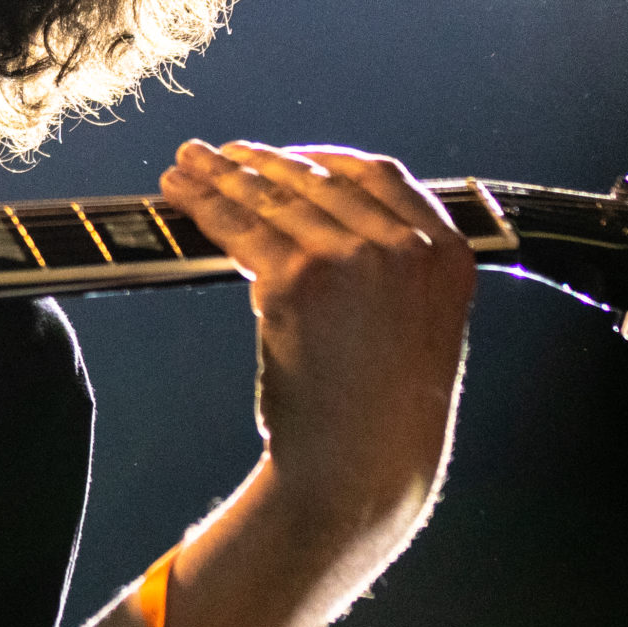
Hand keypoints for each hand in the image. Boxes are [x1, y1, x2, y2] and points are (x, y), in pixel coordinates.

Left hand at [160, 139, 475, 543]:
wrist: (360, 472)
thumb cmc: (381, 408)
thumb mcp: (418, 321)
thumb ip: (393, 262)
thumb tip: (322, 212)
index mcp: (447, 252)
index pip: (379, 174)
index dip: (323, 157)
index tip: (283, 156)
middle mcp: (406, 248)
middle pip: (317, 180)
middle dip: (259, 163)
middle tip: (216, 154)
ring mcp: (352, 260)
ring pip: (272, 198)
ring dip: (219, 176)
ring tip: (184, 165)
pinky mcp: (297, 282)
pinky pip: (239, 228)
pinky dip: (203, 207)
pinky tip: (180, 197)